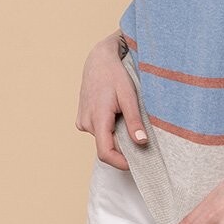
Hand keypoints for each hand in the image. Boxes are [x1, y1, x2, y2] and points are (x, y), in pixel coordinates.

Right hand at [75, 33, 147, 170]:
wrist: (98, 59)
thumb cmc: (114, 74)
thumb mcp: (129, 96)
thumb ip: (134, 121)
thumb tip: (141, 143)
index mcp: (97, 118)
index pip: (105, 152)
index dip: (120, 163)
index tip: (135, 164)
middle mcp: (86, 122)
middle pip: (106, 146)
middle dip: (122, 145)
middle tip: (137, 132)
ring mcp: (82, 121)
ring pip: (103, 138)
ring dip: (116, 134)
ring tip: (124, 114)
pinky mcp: (82, 118)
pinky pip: (98, 131)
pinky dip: (109, 127)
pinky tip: (115, 111)